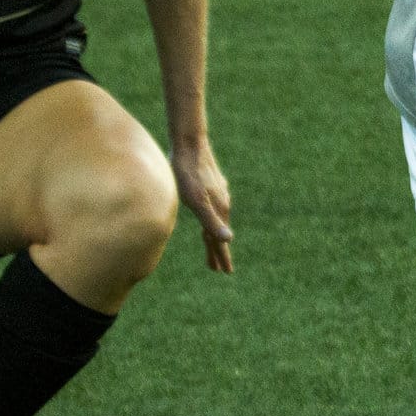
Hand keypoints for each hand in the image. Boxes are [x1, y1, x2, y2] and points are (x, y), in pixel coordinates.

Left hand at [171, 141, 234, 273]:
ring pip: (216, 219)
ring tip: (211, 244)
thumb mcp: (196, 200)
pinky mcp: (210, 184)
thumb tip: (228, 240)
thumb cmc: (187, 173)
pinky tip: (209, 214)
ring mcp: (217, 192)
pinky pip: (213, 207)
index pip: (220, 240)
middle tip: (219, 268)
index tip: (226, 272)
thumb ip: (211, 220)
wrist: (189, 143)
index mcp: (218, 210)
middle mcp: (221, 203)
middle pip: (219, 232)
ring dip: (214, 234)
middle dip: (218, 251)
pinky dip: (212, 218)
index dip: (222, 257)